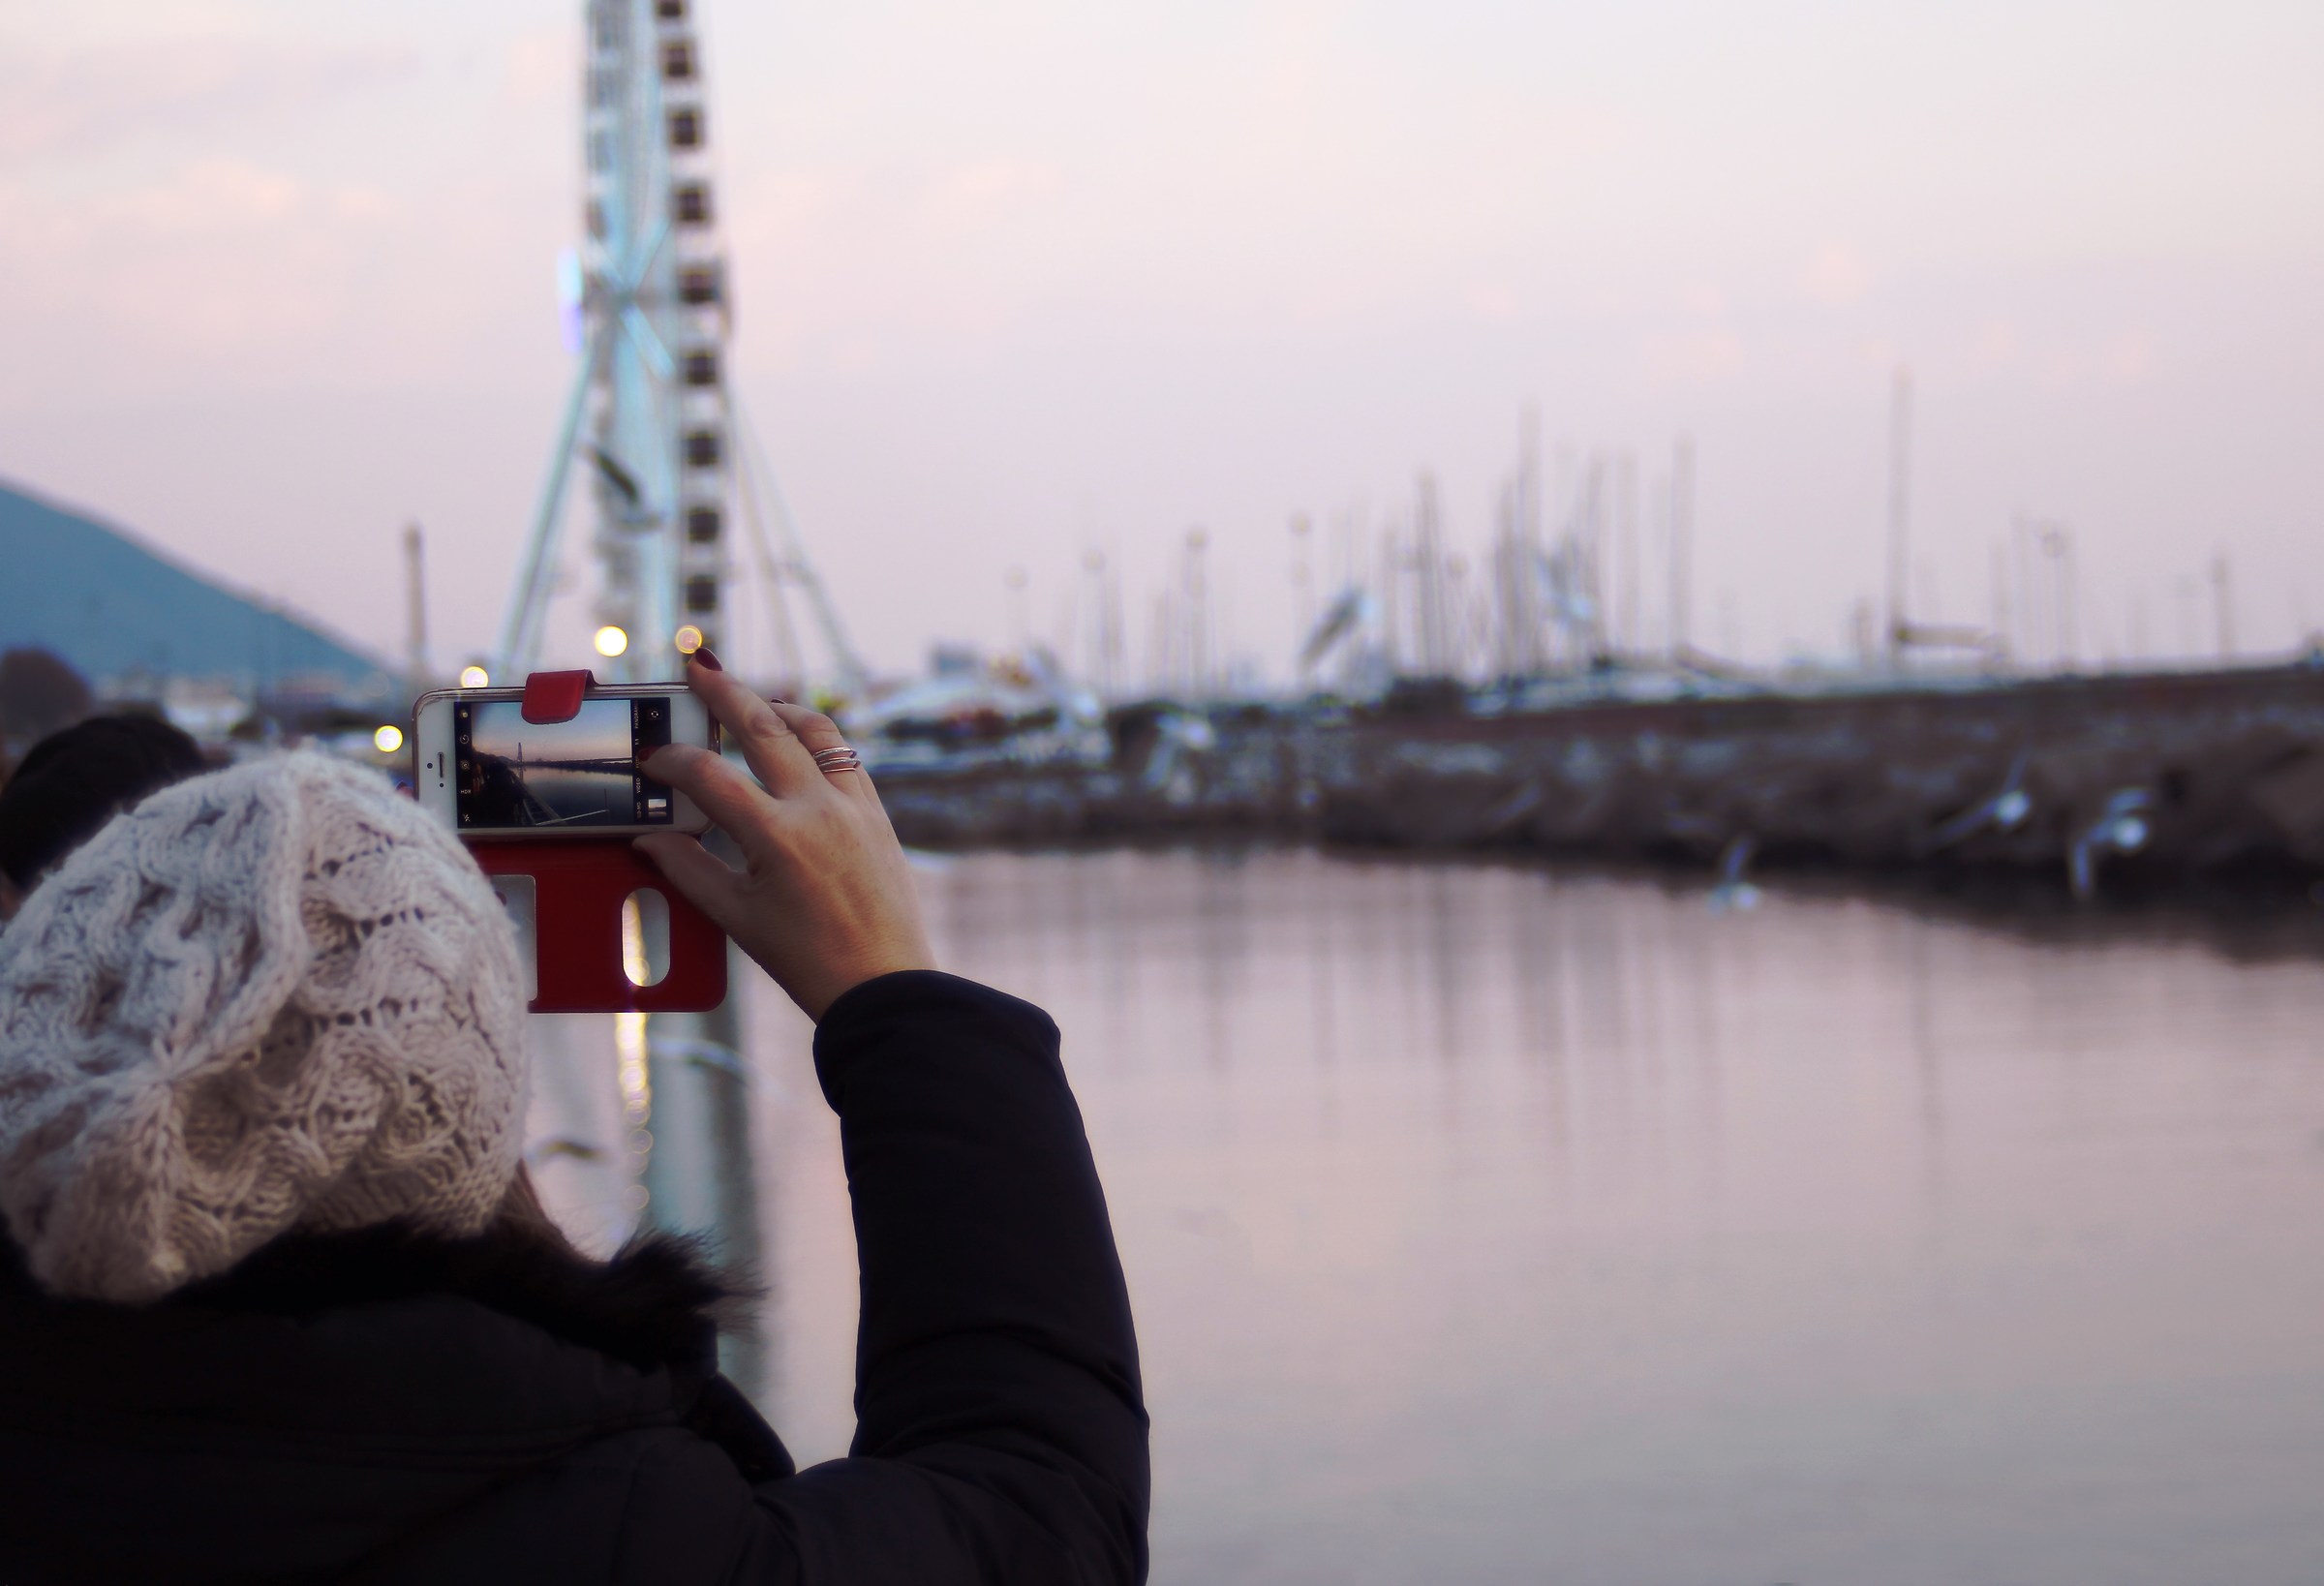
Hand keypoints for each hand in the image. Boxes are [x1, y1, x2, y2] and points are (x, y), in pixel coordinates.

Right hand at [634, 658, 933, 1020]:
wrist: (885, 985)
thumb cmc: (809, 961)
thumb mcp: (738, 918)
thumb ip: (688, 870)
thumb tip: (648, 840)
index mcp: (777, 836)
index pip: (709, 776)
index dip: (671, 762)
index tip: (650, 761)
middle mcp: (819, 808)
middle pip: (764, 726)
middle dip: (725, 692)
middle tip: (697, 668)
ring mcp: (855, 806)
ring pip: (816, 730)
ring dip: (778, 708)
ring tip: (751, 702)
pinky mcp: (878, 814)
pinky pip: (845, 759)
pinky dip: (817, 741)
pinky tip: (798, 745)